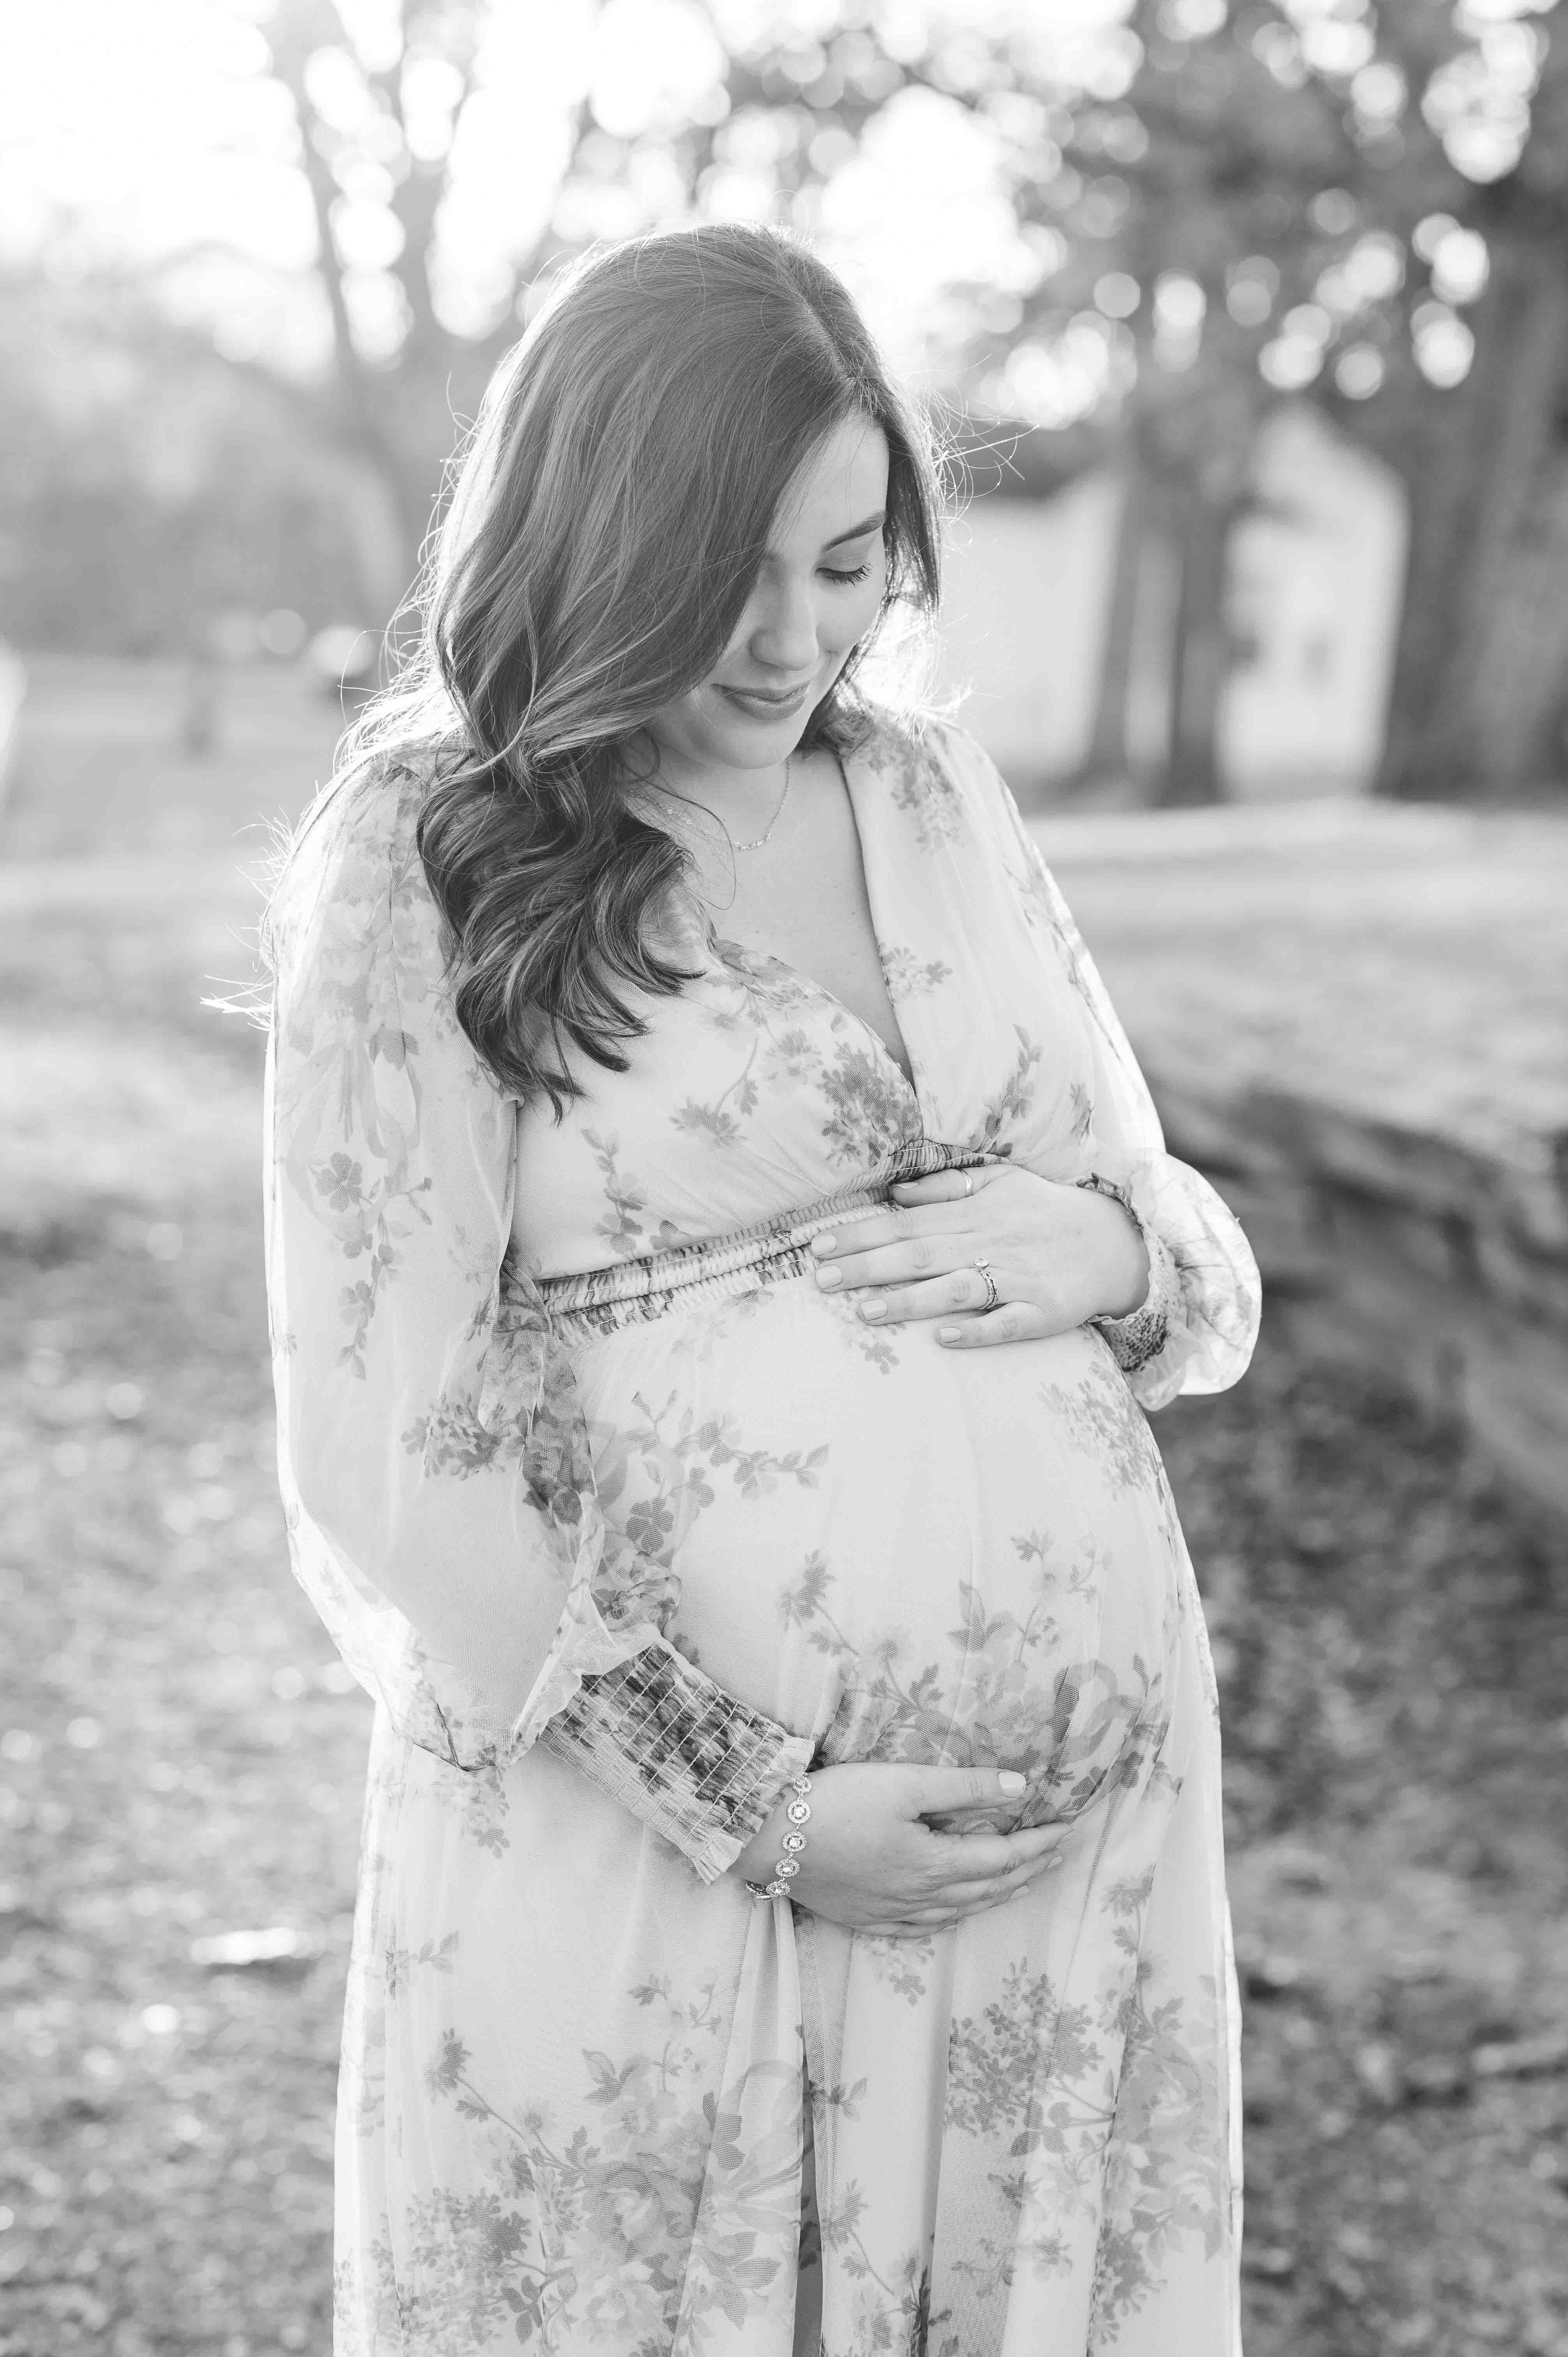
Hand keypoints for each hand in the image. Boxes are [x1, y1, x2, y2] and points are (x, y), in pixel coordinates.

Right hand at [731, 1763, 1069, 1934]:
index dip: (1038, 1842)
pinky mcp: (864, 1916)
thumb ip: (963, 1788)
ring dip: (995, 1897)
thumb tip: (1020, 1788)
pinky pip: (919, 1928)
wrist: (767, 1839)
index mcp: (933, 1863)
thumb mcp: (903, 1783)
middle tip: (1056, 1856)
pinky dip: (947, 1920)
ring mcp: (890, 1911)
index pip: (1002, 1856)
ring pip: (957, 1911)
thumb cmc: (835, 1803)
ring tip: (1020, 1884)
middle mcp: (918, 1895)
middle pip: (986, 1888)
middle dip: (1026, 1871)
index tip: (1070, 1830)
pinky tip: (952, 1916)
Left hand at [809, 1162, 1147, 1350]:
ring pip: (956, 1289)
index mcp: (975, 1212)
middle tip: (822, 1279)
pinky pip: (1008, 1323)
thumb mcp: (1000, 1181)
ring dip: (909, 1300)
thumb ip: (946, 1187)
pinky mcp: (1043, 1312)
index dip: (862, 1234)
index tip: (819, 1245)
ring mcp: (1017, 1279)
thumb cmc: (1044, 1211)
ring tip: (864, 1310)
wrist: (1115, 1241)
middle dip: (869, 1266)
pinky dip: (977, 1330)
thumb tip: (894, 1193)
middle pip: (921, 1254)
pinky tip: (945, 1339)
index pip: (907, 1222)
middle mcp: (990, 1243)